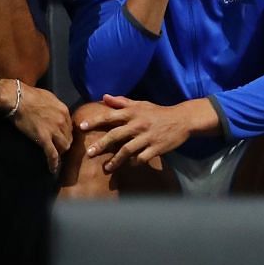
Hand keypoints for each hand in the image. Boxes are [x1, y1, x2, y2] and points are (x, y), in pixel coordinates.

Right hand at [7, 82, 71, 173]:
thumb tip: (57, 113)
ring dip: (60, 152)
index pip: (71, 127)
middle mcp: (63, 121)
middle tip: (58, 148)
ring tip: (55, 156)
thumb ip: (56, 108)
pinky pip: (52, 154)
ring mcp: (54, 130)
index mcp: (64, 111)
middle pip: (69, 138)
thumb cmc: (30, 95)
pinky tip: (52, 169)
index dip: (66, 134)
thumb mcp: (50, 98)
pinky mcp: (43, 138)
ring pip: (64, 147)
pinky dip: (53, 163)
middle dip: (64, 144)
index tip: (62, 138)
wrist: (18, 98)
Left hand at [80, 94, 200, 172]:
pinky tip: (129, 165)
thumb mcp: (141, 104)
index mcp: (132, 113)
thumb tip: (104, 97)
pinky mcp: (156, 148)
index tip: (81, 127)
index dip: (95, 121)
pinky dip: (134, 162)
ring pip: (127, 150)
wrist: (182, 119)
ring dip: (116, 160)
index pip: (110, 116)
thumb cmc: (158, 112)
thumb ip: (121, 102)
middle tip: (89, 153)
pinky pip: (142, 158)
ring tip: (107, 168)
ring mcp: (147, 137)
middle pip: (116, 135)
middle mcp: (138, 124)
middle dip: (101, 145)